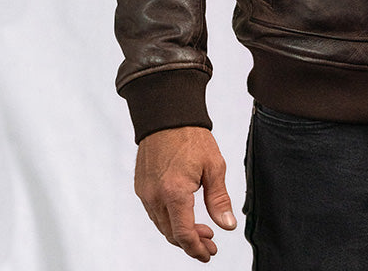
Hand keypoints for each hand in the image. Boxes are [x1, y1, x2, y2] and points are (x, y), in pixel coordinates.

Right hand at [134, 126, 236, 261]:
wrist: (167, 114)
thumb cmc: (191, 136)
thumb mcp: (214, 166)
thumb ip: (219, 199)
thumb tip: (227, 226)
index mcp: (174, 192)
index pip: (183, 234)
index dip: (197, 249)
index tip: (210, 253)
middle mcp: (155, 196)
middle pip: (171, 234)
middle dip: (191, 243)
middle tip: (210, 242)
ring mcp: (145, 192)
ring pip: (161, 225)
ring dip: (180, 232)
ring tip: (201, 229)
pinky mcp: (141, 187)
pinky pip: (154, 212)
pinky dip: (169, 219)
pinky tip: (184, 214)